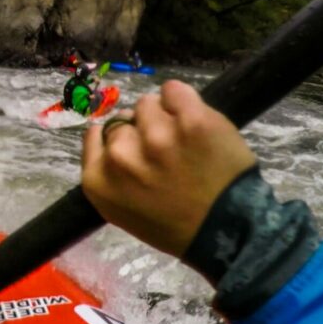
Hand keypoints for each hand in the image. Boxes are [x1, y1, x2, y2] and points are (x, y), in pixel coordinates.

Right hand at [81, 80, 255, 255]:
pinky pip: (173, 90)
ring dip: (162, 116)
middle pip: (122, 120)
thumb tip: (111, 133)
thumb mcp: (122, 210)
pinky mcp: (191, 121)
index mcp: (99, 181)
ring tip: (183, 141)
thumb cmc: (175, 226)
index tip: (136, 150)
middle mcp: (121, 156)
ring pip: (148, 105)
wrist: (227, 233)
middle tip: (165, 154)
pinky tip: (191, 120)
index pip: (95, 135)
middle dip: (140, 132)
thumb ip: (108, 173)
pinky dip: (180, 100)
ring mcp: (156, 136)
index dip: (118, 139)